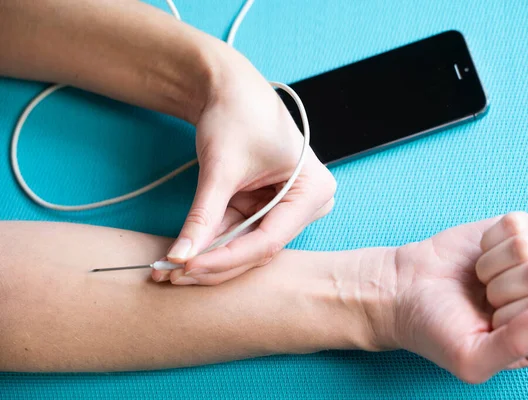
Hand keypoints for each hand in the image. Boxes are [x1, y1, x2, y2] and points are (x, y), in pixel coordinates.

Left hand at [154, 44, 335, 284]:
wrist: (228, 89)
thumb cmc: (236, 114)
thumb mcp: (221, 168)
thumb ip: (203, 216)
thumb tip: (179, 258)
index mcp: (313, 190)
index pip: (269, 239)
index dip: (226, 257)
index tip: (187, 268)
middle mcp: (306, 204)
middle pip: (258, 248)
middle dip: (214, 262)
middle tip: (173, 276)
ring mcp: (286, 208)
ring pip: (245, 245)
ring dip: (208, 256)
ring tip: (169, 270)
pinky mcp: (265, 208)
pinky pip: (237, 233)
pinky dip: (209, 242)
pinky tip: (182, 254)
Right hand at [366, 212, 527, 382]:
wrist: (405, 289)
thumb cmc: (437, 327)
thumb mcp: (471, 358)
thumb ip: (517, 345)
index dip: (512, 314)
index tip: (488, 320)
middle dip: (501, 286)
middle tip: (483, 296)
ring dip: (493, 263)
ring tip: (480, 278)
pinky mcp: (522, 232)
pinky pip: (517, 224)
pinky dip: (490, 238)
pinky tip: (482, 255)